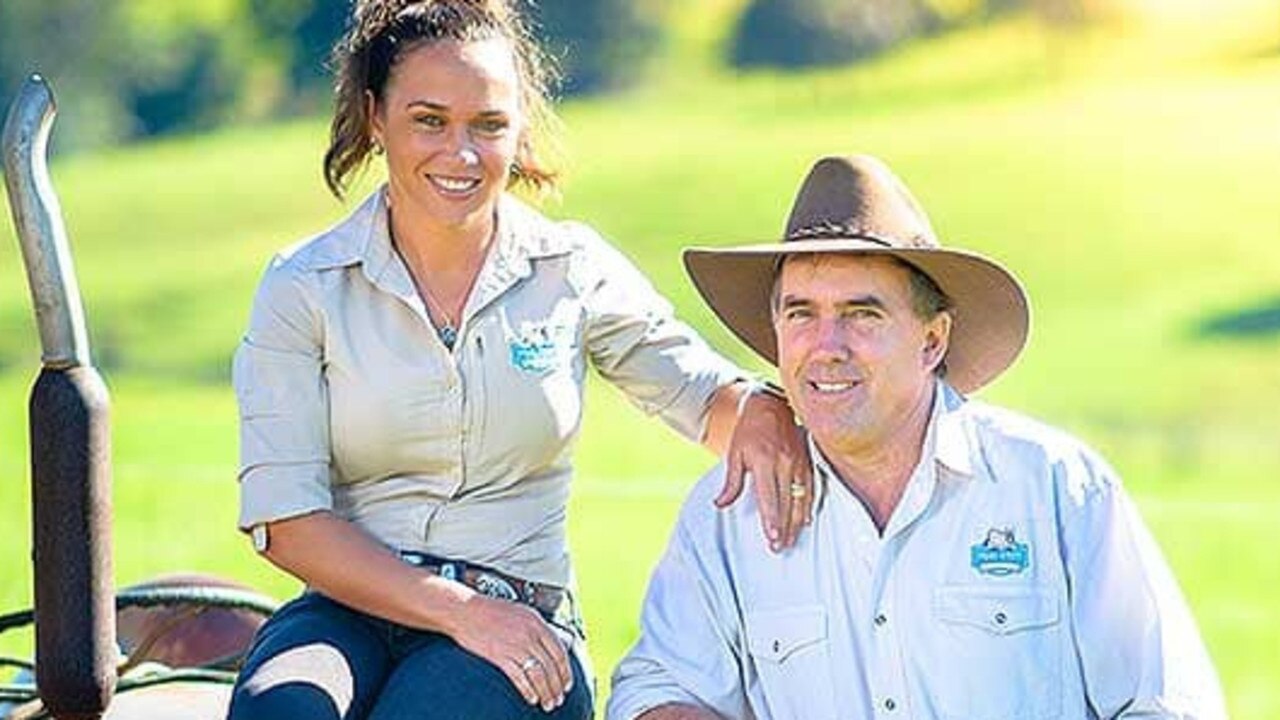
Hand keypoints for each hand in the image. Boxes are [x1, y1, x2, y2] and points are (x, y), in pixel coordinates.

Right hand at [445, 595, 572, 711]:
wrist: (465, 610)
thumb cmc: (491, 611)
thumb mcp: (521, 612)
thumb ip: (537, 628)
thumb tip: (551, 646)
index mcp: (537, 623)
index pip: (559, 651)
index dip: (566, 671)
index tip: (567, 684)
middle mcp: (529, 634)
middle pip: (550, 666)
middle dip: (557, 686)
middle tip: (559, 699)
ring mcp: (515, 645)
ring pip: (538, 674)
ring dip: (545, 692)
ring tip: (548, 703)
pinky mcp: (499, 655)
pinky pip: (519, 677)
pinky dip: (528, 690)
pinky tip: (532, 698)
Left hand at [715, 388, 811, 551]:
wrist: (772, 404)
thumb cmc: (749, 430)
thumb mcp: (735, 453)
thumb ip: (731, 482)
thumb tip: (720, 504)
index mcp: (764, 461)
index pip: (770, 497)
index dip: (772, 519)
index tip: (772, 538)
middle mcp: (785, 463)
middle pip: (786, 503)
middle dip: (784, 528)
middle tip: (779, 548)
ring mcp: (800, 462)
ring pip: (801, 499)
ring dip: (797, 522)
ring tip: (791, 540)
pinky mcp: (809, 461)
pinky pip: (812, 488)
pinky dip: (809, 506)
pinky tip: (806, 520)